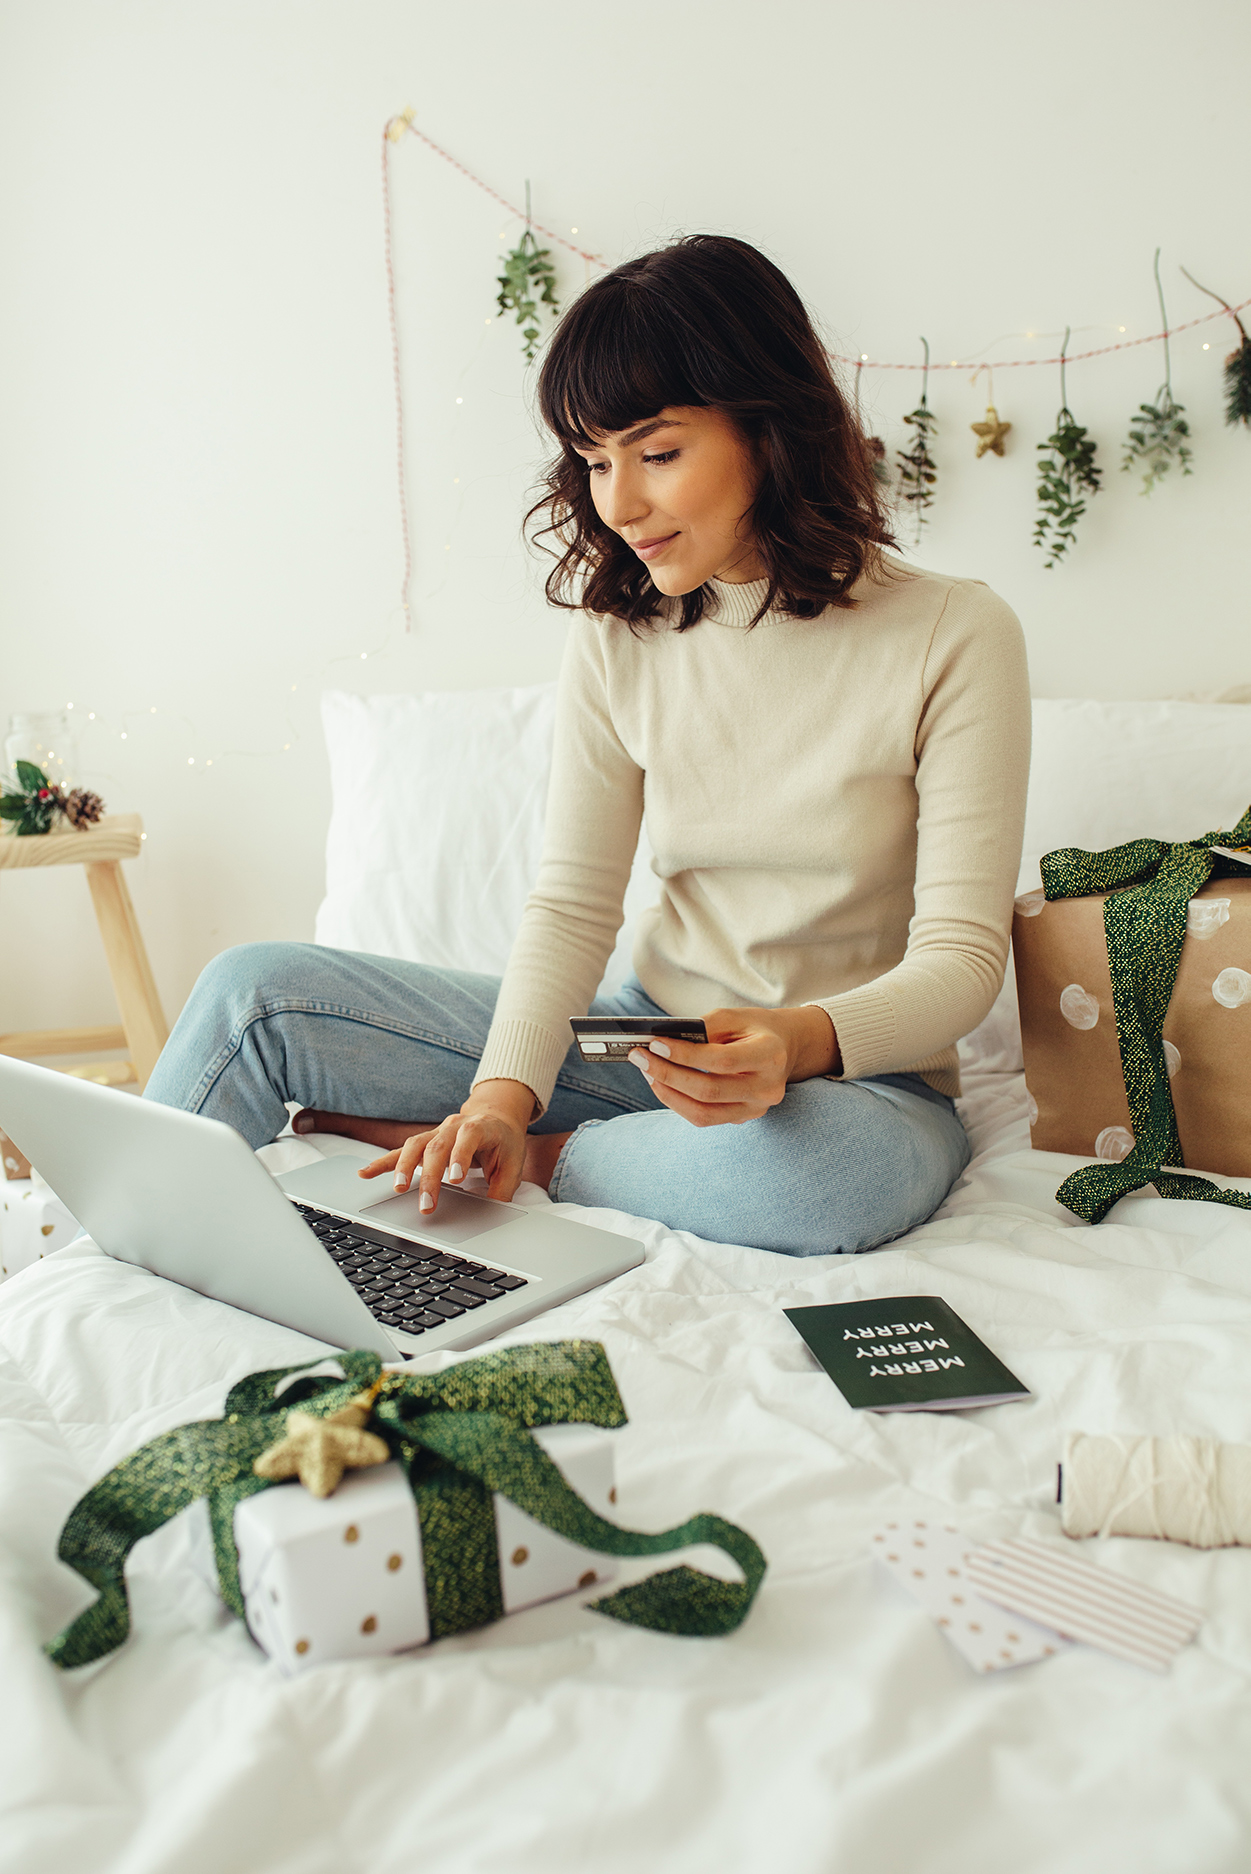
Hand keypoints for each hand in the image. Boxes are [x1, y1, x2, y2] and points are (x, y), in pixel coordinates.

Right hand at [352, 1081, 534, 1213]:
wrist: (495, 1116)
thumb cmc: (504, 1142)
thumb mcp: (513, 1164)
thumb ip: (503, 1189)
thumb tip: (492, 1216)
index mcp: (480, 1127)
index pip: (468, 1137)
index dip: (460, 1155)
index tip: (455, 1180)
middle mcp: (454, 1126)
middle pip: (437, 1147)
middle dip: (430, 1177)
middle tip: (426, 1204)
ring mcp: (437, 1131)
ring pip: (415, 1145)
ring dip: (404, 1167)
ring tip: (398, 1188)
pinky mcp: (424, 1141)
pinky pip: (401, 1150)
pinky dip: (383, 1162)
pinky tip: (365, 1173)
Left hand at [627, 1005, 839, 1127]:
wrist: (783, 1048)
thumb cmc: (754, 1028)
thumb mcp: (734, 1016)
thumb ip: (703, 1028)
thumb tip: (662, 1042)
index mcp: (770, 1056)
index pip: (722, 1061)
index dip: (686, 1055)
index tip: (655, 1043)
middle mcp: (767, 1088)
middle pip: (709, 1090)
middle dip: (668, 1074)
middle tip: (639, 1057)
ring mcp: (756, 1109)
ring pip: (703, 1113)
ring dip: (668, 1093)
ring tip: (647, 1071)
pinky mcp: (743, 1118)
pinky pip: (705, 1117)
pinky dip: (678, 1102)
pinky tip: (661, 1084)